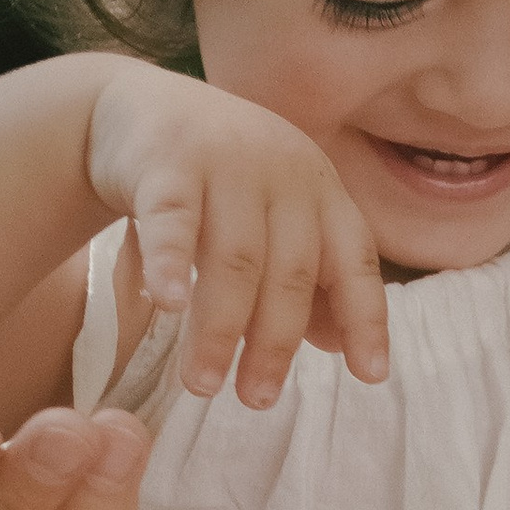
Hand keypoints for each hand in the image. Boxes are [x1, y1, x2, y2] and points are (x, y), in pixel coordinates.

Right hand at [86, 60, 387, 406]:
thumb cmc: (219, 182)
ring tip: (203, 384)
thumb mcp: (273, 221)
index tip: (371, 376)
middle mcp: (284, 173)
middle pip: (291, 272)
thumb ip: (307, 277)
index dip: (366, 318)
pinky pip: (172, 219)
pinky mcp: (164, 162)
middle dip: (276, 343)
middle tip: (257, 401)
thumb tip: (342, 346)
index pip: (354, 260)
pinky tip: (165, 305)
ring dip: (220, 327)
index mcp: (321, 191)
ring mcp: (225, 163)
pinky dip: (170, 262)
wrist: (139, 108)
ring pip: (233, 258)